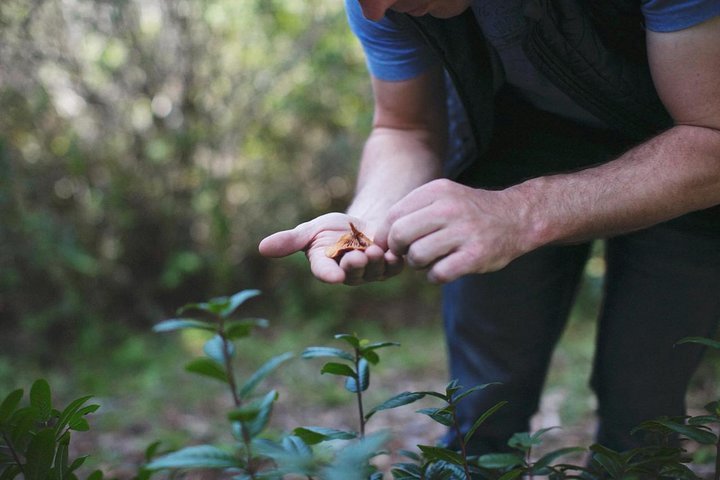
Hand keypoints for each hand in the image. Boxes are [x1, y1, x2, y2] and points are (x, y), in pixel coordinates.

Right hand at [258, 212, 403, 284]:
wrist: (362, 224)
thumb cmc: (333, 229)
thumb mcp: (310, 230)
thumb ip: (290, 241)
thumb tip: (261, 247)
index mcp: (326, 266)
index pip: (325, 272)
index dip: (329, 274)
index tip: (334, 276)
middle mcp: (348, 274)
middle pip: (352, 274)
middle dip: (355, 266)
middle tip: (358, 256)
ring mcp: (370, 273)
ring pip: (374, 272)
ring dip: (375, 263)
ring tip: (375, 249)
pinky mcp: (389, 267)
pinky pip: (393, 268)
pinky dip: (393, 260)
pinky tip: (392, 250)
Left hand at [374, 179, 534, 283]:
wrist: (516, 218)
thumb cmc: (469, 213)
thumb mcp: (443, 198)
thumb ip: (413, 212)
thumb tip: (382, 240)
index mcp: (437, 191)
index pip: (394, 215)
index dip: (387, 235)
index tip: (393, 244)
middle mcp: (449, 208)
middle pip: (401, 234)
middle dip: (399, 249)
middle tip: (410, 253)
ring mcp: (463, 232)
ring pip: (417, 255)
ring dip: (418, 264)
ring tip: (431, 259)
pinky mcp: (475, 256)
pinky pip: (438, 273)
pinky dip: (435, 276)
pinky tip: (445, 269)